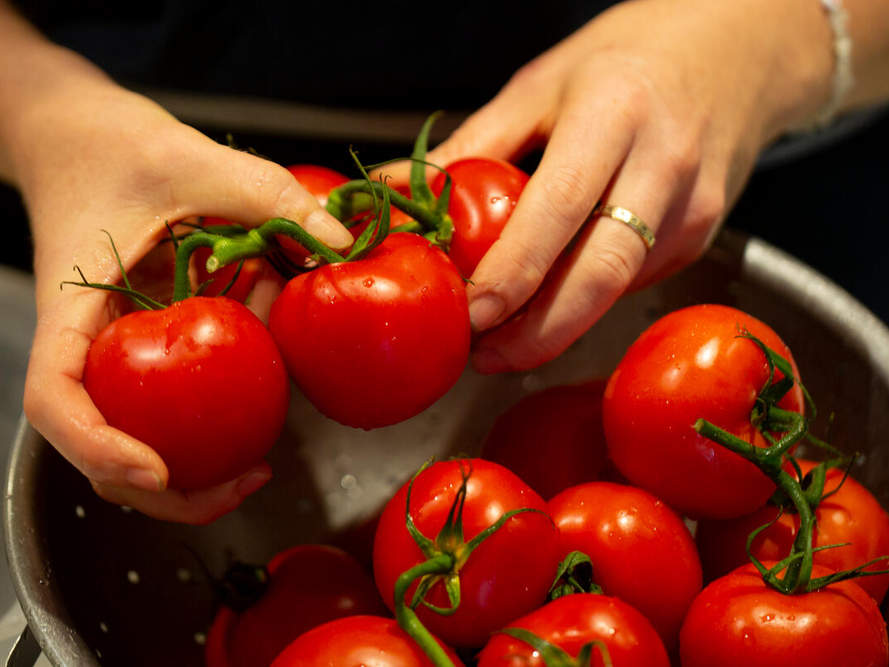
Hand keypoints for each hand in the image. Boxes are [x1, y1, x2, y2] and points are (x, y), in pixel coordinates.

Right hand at [13, 67, 351, 522]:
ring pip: (137, 433)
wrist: (86, 136)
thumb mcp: (194, 159)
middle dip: (164, 487)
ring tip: (259, 463)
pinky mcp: (146, 341)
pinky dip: (220, 399)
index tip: (156, 470)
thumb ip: (270, 195)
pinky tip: (268, 380)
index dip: (96, 448)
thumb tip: (340, 244)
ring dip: (197, 459)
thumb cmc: (117, 146)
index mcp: (75, 309)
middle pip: (97, 446)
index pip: (54, 398)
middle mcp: (90, 342)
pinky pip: (173, 390)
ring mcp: (116, 350)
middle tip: (244, 482)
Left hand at [422, 0, 832, 372]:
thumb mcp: (539, 87)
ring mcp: (692, 209)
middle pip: (601, 274)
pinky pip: (632, 281)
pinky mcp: (700, 237)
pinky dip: (584, 300)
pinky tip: (551, 300)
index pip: (560, 209)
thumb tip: (391, 194)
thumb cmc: (626, 60)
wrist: (735, 50)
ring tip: (503, 339)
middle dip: (538, 332)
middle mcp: (663, 167)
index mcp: (614, 115)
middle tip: (483, 358)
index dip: (514, 272)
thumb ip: (469, 148)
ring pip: (616, 290)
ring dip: (556, 326)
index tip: (471, 316)